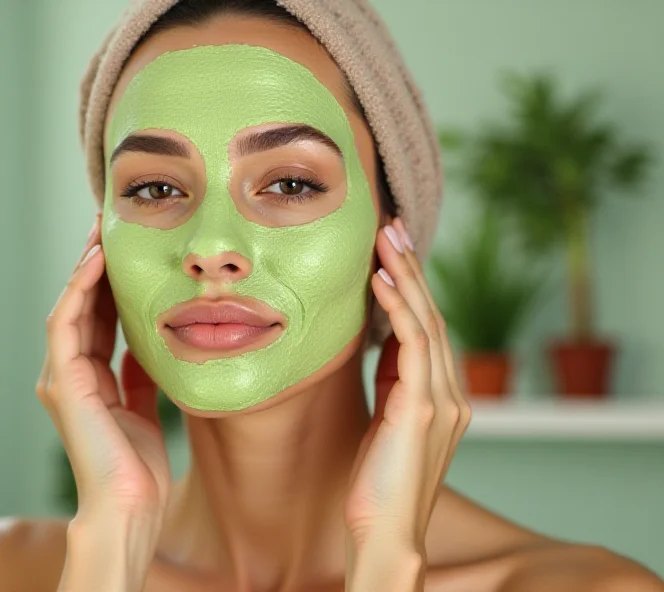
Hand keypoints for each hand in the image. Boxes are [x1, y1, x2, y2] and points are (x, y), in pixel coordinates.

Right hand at [36, 215, 169, 588]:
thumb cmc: (139, 465)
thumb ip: (141, 374)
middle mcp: (71, 372)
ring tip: (102, 232)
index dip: (111, 282)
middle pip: (83, 306)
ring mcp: (62, 376)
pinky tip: (97, 262)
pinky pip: (66, 324)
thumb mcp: (145, 405)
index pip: (98, 317)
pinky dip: (79, 291)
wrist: (130, 505)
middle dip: (97, 266)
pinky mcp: (62, 382)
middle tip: (112, 226)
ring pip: (70, 307)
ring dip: (85, 267)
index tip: (129, 250)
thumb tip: (150, 342)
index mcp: (90, 378)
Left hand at [344, 219, 470, 590]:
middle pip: (434, 315)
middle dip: (412, 268)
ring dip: (406, 276)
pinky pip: (414, 345)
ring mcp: (443, 401)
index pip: (430, 328)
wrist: (383, 532)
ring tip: (385, 239)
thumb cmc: (378, 481)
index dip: (412, 286)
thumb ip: (395, 380)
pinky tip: (380, 281)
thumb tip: (383, 338)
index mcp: (443, 396)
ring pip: (428, 322)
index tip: (392, 251)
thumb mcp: (389, 419)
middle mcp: (452, 394)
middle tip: (392, 227)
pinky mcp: (424, 409)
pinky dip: (398, 308)